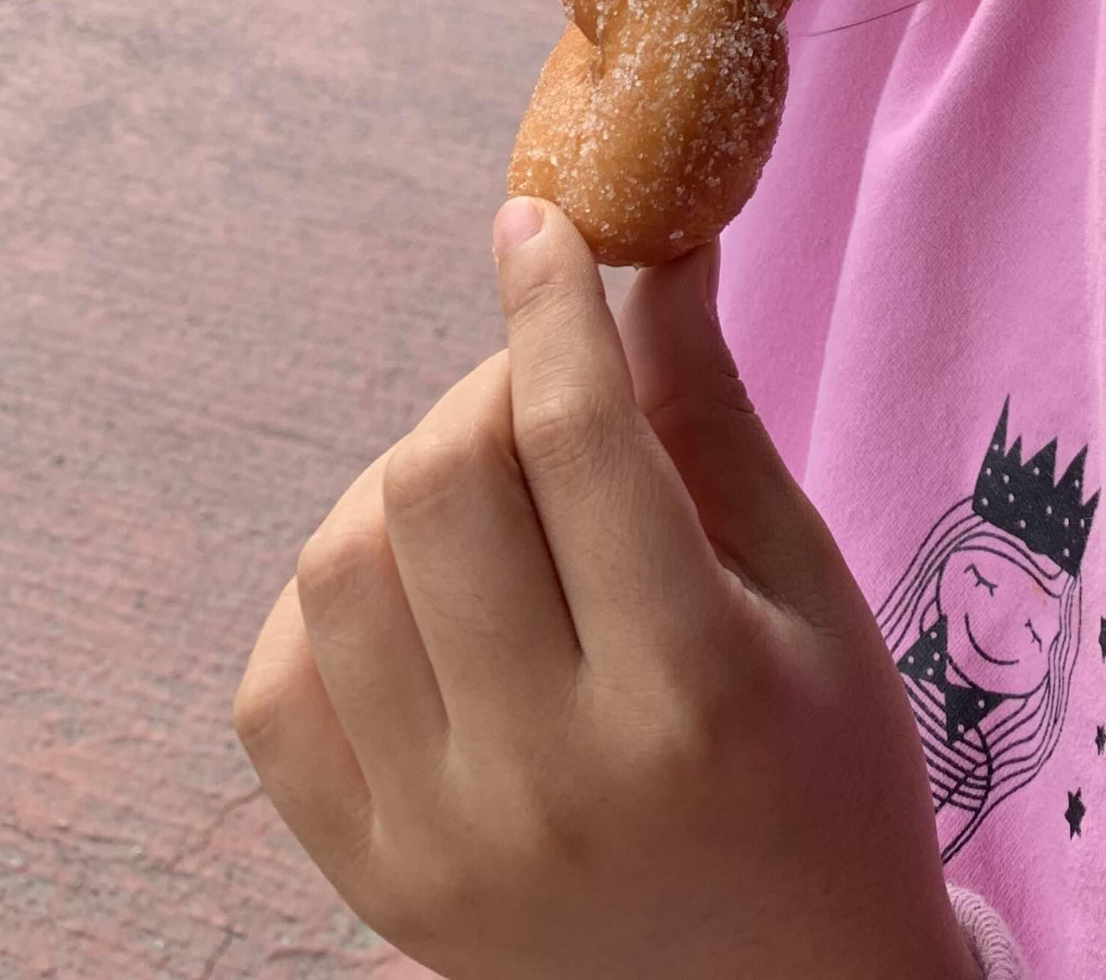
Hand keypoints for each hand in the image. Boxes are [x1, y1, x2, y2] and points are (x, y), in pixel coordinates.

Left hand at [234, 201, 970, 979]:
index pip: (575, 435)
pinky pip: (278, 685)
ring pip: (342, 565)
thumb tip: (658, 246)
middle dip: (486, 385)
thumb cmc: (827, 775)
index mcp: (691, 689)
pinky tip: (425, 592)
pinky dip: (336, 603)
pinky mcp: (373, 885)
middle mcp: (552, 774)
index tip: (539, 221)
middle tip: (544, 385)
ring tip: (490, 495)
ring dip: (408, 481)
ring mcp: (444, 843)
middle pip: (438, 481)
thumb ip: (710, 415)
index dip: (550, 299)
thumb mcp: (807, 590)